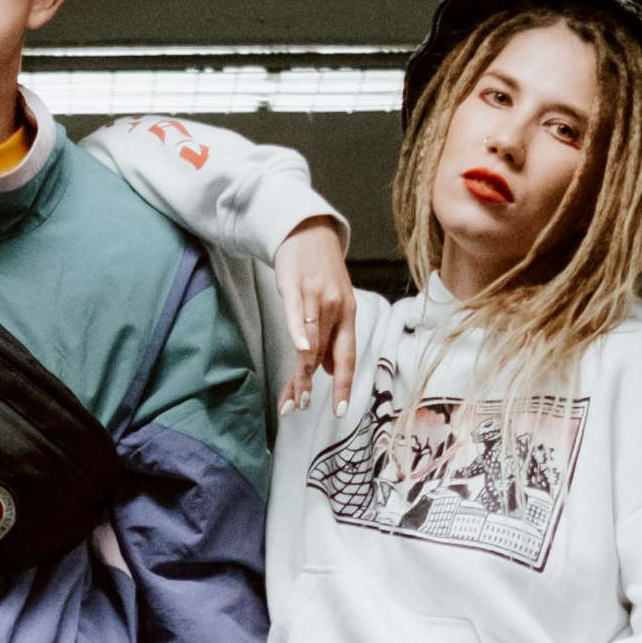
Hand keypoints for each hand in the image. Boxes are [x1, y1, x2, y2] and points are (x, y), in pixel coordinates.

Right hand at [275, 217, 357, 412]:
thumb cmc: (320, 271)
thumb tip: (331, 371)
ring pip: (309, 341)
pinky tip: (300, 350)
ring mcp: (316, 297)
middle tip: (300, 408)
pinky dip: (298, 332)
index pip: (347, 357)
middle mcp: (335, 309)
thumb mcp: (334, 304)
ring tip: (294, 396)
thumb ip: (332, 338)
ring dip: (301, 371)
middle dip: (310, 385)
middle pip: (323, 355)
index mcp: (347, 316)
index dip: (344, 385)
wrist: (308, 230)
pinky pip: (297, 313)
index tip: (340, 412)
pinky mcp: (295, 285)